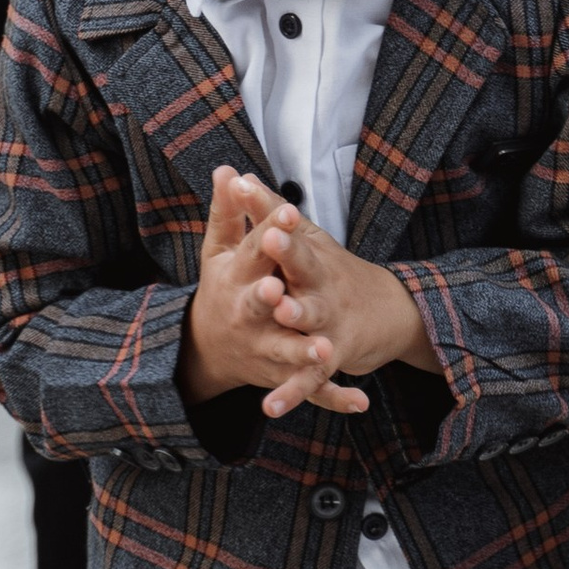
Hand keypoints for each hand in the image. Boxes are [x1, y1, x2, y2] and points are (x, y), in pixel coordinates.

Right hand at [181, 165, 364, 415]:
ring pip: (286, 350)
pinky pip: (310, 388)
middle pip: (260, 304)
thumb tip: (226, 169)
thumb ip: (226, 211)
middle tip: (281, 291)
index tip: (286, 211)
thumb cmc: (222, 288)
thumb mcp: (219, 251)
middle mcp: (248, 313)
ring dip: (304, 352)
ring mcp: (265, 346)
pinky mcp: (281, 374)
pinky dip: (335, 396)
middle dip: (271, 299)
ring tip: (325, 350)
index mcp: (236, 277)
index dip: (269, 230)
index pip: (253, 250)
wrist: (208, 349)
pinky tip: (360, 400)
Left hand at [256, 206, 442, 418]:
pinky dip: (293, 393)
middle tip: (271, 236)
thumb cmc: (331, 271)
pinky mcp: (330, 357)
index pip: (288, 224)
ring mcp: (328, 320)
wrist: (388, 312)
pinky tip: (270, 406)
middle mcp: (322, 283)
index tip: (248, 187)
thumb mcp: (306, 238)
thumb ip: (269, 211)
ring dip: (299, 314)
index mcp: (310, 254)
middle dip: (287, 251)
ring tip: (284, 311)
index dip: (271, 208)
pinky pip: (310, 377)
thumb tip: (237, 175)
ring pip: (310, 318)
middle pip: (303, 264)